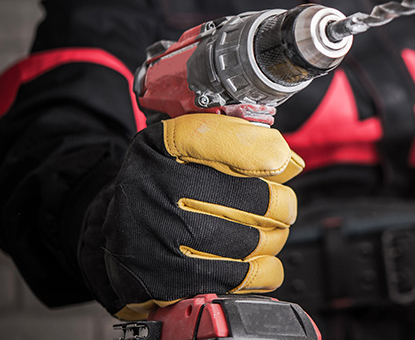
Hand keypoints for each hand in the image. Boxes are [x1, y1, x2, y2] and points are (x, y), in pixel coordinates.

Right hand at [78, 114, 303, 319]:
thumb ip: (236, 143)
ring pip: (256, 239)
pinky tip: (255, 260)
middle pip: (257, 198)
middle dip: (280, 204)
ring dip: (272, 238)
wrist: (120, 241)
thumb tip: (289, 162)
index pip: (219, 139)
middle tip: (278, 206)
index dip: (261, 150)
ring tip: (263, 233)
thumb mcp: (186, 152)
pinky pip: (246, 276)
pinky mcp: (170, 281)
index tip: (279, 159)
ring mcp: (159, 239)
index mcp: (158, 150)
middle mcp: (153, 191)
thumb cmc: (164, 192)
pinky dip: (264, 269)